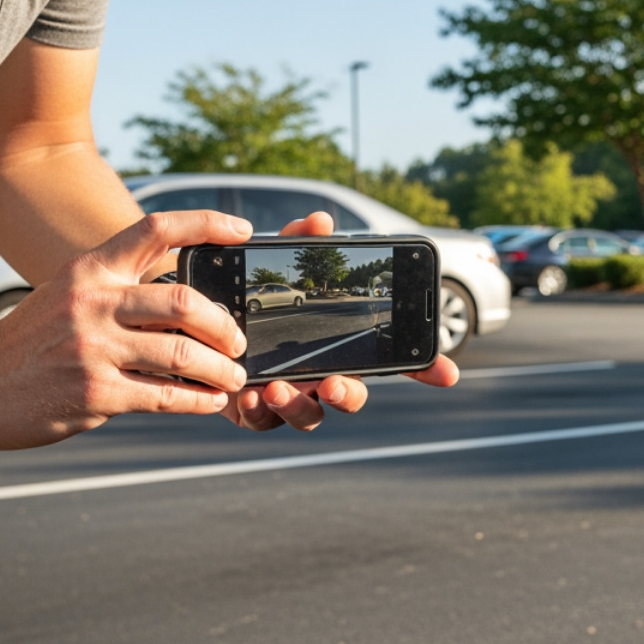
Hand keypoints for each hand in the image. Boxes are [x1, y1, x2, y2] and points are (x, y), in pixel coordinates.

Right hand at [0, 211, 253, 448]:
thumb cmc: (33, 341)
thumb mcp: (69, 295)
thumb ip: (121, 291)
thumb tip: (190, 305)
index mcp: (90, 270)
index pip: (156, 229)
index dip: (206, 224)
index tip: (243, 230)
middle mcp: (93, 302)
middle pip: (185, 302)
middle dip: (225, 326)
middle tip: (238, 341)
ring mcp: (93, 348)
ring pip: (183, 354)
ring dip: (221, 369)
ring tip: (233, 375)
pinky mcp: (96, 393)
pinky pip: (166, 395)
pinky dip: (199, 400)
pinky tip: (212, 400)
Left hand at [227, 212, 459, 432]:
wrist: (195, 321)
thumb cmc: (246, 294)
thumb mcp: (273, 263)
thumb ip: (296, 242)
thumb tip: (320, 221)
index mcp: (336, 345)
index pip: (389, 359)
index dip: (423, 369)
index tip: (447, 373)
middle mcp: (318, 374)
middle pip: (351, 396)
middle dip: (348, 395)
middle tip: (332, 384)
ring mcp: (288, 395)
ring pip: (309, 417)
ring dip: (298, 406)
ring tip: (276, 387)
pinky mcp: (253, 411)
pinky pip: (263, 422)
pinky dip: (259, 410)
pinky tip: (250, 392)